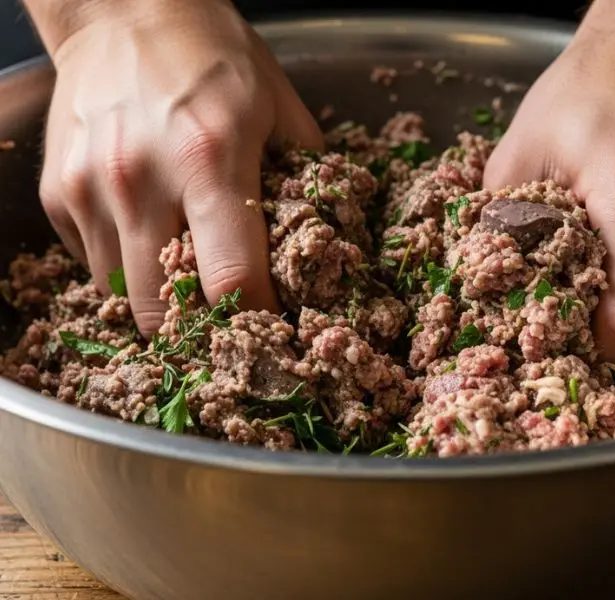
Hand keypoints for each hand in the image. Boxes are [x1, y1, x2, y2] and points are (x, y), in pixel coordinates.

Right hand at [36, 0, 322, 334]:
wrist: (122, 9)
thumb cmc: (212, 56)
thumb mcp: (281, 107)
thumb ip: (306, 180)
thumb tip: (322, 243)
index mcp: (209, 160)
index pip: (231, 280)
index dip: (257, 317)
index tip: (273, 323)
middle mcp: (139, 181)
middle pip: (162, 309)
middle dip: (198, 326)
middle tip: (223, 312)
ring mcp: (87, 189)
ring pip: (121, 295)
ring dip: (158, 299)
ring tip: (185, 270)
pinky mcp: (55, 194)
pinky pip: (91, 265)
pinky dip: (124, 268)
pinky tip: (148, 233)